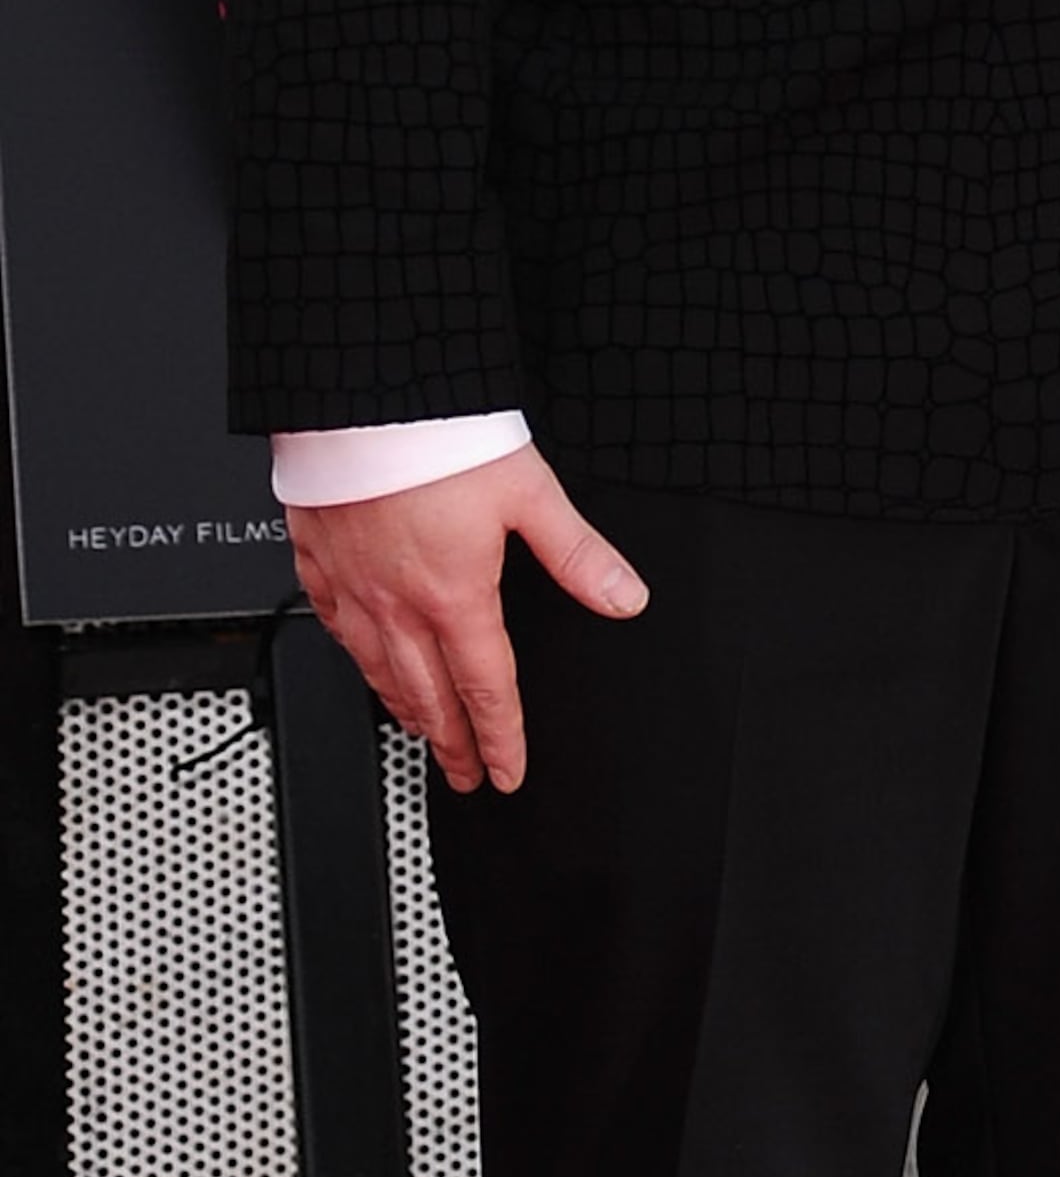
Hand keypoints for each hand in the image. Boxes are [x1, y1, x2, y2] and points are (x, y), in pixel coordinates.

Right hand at [286, 444, 646, 794]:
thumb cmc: (435, 437)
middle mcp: (397, 603)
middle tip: (462, 777)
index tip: (506, 772)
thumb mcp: (529, 493)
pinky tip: (361, 662)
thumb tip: (624, 596)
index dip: (500, 739)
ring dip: (404, 710)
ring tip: (420, 733)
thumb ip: (577, 553)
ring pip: (376, 670)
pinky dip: (353, 659)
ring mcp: (352, 586)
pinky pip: (332, 628)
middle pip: (427, 695)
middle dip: (450, 743)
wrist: (358, 399)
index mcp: (455, 596)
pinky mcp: (318, 560)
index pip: (485, 689)